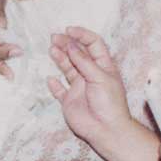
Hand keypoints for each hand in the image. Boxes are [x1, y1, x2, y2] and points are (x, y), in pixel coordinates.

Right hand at [47, 26, 137, 149]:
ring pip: (68, 68)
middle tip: (54, 37)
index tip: (69, 30)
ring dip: (60, 58)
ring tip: (51, 49)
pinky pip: (60, 90)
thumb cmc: (109, 102)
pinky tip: (50, 79)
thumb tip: (70, 44)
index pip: (93, 44)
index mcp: (102, 66)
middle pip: (77, 54)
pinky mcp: (70, 100)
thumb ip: (84, 61)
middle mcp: (90, 74)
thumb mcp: (100, 78)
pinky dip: (54, 84)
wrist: (106, 130)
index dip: (82, 35)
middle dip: (67, 43)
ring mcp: (79, 87)